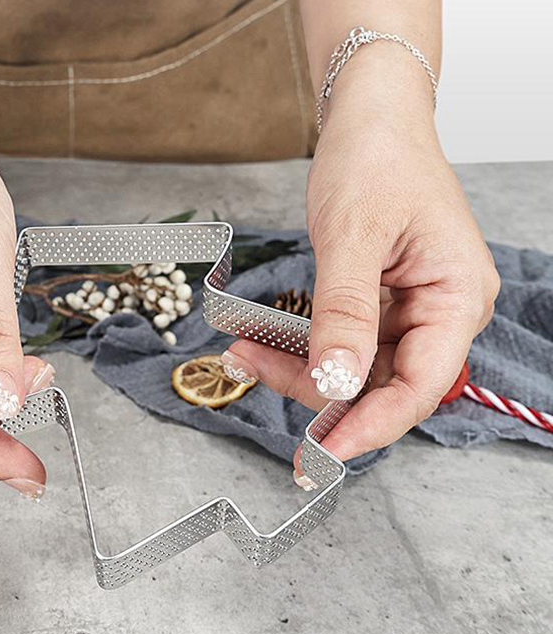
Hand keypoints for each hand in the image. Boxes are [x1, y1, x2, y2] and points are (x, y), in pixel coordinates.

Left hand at [222, 54, 499, 477]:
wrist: (370, 118)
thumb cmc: (376, 159)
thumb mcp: (352, 237)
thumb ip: (344, 313)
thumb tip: (336, 381)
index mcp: (456, 296)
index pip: (421, 385)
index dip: (372, 424)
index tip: (325, 449)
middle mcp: (441, 311)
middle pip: (382, 383)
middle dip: (317, 389)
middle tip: (254, 374)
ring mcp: (411, 310)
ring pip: (355, 368)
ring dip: (298, 368)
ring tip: (243, 351)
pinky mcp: (382, 304)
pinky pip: (342, 342)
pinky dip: (300, 346)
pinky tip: (261, 340)